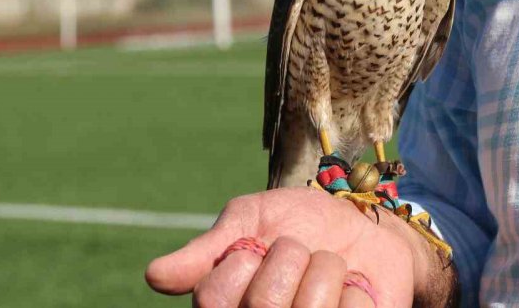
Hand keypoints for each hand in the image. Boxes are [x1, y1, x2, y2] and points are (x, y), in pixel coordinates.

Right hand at [145, 187, 455, 307]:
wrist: (365, 223)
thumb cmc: (300, 221)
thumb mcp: (251, 219)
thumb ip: (208, 249)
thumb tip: (154, 276)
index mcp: (229, 304)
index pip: (212, 298)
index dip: (241, 261)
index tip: (258, 246)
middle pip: (264, 303)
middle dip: (289, 256)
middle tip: (300, 250)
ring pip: (312, 307)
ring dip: (327, 269)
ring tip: (330, 267)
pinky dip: (357, 289)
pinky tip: (355, 287)